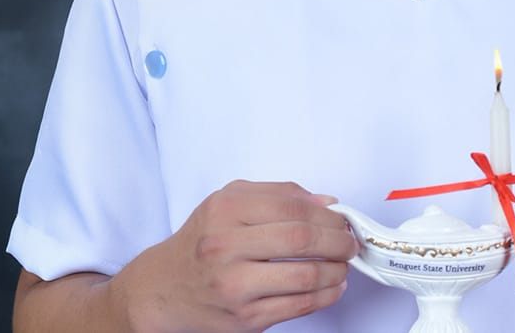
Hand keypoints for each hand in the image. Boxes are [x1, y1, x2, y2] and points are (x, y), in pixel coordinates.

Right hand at [112, 180, 357, 332]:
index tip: (343, 218)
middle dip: (337, 240)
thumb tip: (326, 202)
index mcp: (226, 211)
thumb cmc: (204, 238)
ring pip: (303, 277)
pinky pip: (296, 307)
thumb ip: (278, 194)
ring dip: (336, 270)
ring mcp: (235, 287)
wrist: (164, 288)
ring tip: (344, 264)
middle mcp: (226, 247)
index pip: (292, 207)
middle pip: (300, 240)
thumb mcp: (230, 200)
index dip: (327, 214)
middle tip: (350, 241)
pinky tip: (333, 286)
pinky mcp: (244, 320)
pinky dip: (324, 296)